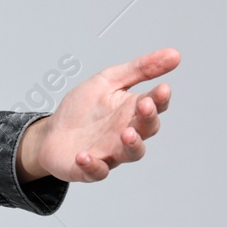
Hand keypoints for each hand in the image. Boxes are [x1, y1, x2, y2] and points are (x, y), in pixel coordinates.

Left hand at [16, 48, 178, 182]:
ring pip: (131, 153)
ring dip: (132, 145)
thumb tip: (174, 54)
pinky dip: (92, 165)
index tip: (162, 89)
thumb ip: (139, 69)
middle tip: (144, 106)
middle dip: (148, 118)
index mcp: (131, 111)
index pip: (154, 105)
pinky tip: (84, 155)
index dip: (160, 99)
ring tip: (126, 133)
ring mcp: (110, 152)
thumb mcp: (108, 81)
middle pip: (147, 129)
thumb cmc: (82, 109)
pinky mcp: (90, 169)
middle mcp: (126, 133)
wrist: (51, 133)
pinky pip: (97, 171)